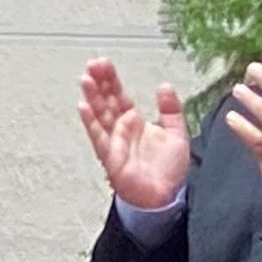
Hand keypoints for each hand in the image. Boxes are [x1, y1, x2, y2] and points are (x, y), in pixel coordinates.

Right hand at [81, 60, 193, 213]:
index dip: (111, 80)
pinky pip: (100, 137)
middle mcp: (121, 130)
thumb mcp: (177, 133)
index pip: (119, 96)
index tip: (102, 63)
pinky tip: (84, 107)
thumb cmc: (167, 171)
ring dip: (92, 97)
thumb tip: (164, 86)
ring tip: (85, 79)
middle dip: (99, 82)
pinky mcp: (111, 157)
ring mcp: (114, 142)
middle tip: (92, 63)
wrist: (165, 197)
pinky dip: (91, 122)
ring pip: (100, 115)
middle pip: (107, 101)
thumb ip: (171, 109)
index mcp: (135, 123)